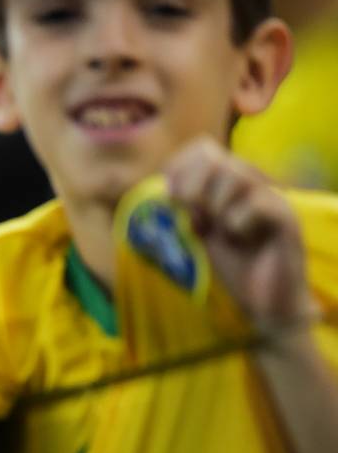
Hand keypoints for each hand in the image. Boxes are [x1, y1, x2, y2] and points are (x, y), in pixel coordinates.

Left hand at [165, 137, 315, 332]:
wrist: (265, 303)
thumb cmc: (236, 266)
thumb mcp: (202, 234)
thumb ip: (187, 210)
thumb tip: (165, 189)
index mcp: (231, 184)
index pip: (203, 150)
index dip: (180, 166)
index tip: (169, 194)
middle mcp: (254, 184)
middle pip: (217, 159)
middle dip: (192, 184)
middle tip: (188, 210)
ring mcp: (272, 199)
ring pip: (237, 175)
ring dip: (214, 202)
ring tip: (216, 226)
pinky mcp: (286, 220)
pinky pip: (257, 203)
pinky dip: (237, 220)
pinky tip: (238, 237)